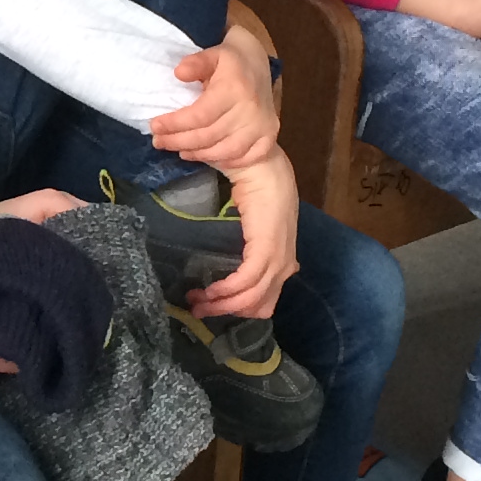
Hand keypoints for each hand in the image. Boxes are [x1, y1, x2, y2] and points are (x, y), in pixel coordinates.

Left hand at [149, 29, 281, 172]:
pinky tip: (206, 156)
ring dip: (198, 154)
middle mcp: (250, 110)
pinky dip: (224, 161)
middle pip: (209, 136)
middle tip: (159, 141)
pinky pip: (245, 158)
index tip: (155, 125)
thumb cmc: (229, 62)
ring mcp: (262, 126)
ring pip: (225, 151)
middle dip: (179, 141)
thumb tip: (179, 73)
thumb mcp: (211, 55)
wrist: (257, 64)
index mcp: (235, 88)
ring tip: (179, 150)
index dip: (175, 124)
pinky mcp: (269, 136)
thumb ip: (195, 63)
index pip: (200, 115)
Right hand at [188, 150, 298, 318]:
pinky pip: (246, 282)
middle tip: (196, 308)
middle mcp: (284, 265)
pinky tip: (209, 291)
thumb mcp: (256, 224)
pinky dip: (226, 291)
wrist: (264, 169)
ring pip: (250, 298)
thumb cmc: (258, 190)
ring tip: (195, 301)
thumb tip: (236, 257)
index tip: (210, 303)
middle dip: (224, 311)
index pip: (264, 301)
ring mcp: (278, 260)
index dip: (236, 308)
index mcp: (283, 260)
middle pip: (256, 306)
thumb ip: (252, 243)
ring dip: (220, 304)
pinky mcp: (267, 251)